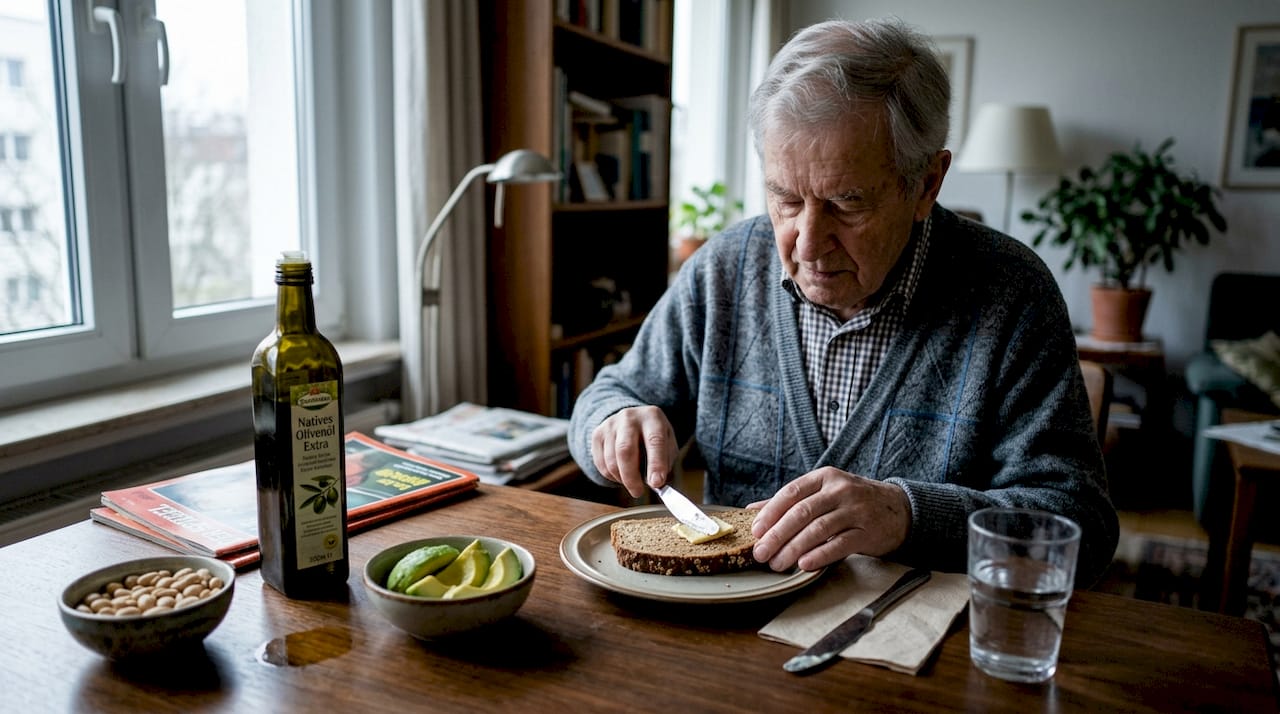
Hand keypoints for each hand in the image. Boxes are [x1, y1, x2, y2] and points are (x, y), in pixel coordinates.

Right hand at [590, 406, 678, 498]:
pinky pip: (601, 463)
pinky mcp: (597, 434)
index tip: (656, 483)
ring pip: (611, 460)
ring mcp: (610, 425)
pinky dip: (611, 476)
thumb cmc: (653, 437)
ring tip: (631, 482)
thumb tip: (656, 484)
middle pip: (625, 450)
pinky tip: (621, 474)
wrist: (632, 420)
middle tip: (638, 492)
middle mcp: (629, 417)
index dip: (656, 463)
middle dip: (631, 477)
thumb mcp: (667, 444)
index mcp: (652, 417)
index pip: (654, 441)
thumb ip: (665, 463)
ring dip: (621, 479)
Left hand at [748, 467, 910, 571]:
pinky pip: (840, 544)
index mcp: (825, 477)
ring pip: (818, 529)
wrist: (899, 509)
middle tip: (761, 553)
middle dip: (777, 535)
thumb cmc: (853, 502)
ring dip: (794, 549)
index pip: (791, 492)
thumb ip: (791, 501)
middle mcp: (840, 490)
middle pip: (802, 512)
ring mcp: (856, 510)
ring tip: (778, 564)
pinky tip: (804, 565)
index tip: (755, 531)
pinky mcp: (868, 531)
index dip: (771, 512)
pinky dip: (820, 555)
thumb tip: (752, 510)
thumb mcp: (824, 493)